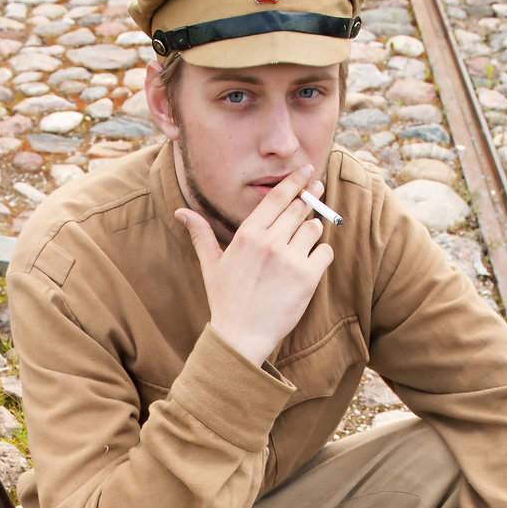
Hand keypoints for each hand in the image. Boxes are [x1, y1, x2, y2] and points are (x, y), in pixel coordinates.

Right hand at [174, 164, 332, 366]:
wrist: (241, 336)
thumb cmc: (225, 300)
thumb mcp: (211, 265)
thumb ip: (201, 235)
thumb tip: (181, 213)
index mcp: (248, 234)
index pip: (277, 198)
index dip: (295, 180)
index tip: (307, 170)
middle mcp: (270, 242)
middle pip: (300, 208)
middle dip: (311, 198)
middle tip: (317, 191)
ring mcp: (290, 259)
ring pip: (315, 227)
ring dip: (313, 230)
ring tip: (304, 240)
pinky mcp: (307, 277)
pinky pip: (325, 252)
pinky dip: (321, 254)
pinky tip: (310, 263)